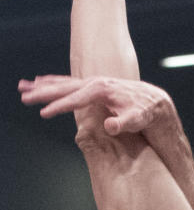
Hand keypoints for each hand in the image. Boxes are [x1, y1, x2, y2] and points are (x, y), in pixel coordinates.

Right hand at [18, 73, 176, 138]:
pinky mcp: (92, 86)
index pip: (76, 99)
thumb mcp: (138, 119)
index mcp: (102, 90)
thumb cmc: (146, 112)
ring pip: (63, 83)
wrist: (153, 101)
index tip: (44, 113)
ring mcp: (93, 83)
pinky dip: (53, 83)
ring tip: (23, 87)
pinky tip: (40, 83)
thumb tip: (110, 126)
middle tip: (24, 96)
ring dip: (42, 86)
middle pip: (64, 87)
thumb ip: (124, 123)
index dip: (60, 106)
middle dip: (43, 92)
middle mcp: (95, 83)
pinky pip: (68, 83)